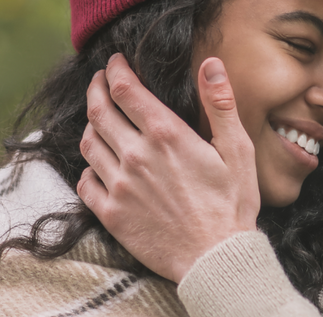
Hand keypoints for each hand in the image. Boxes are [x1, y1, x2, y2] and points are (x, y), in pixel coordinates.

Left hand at [76, 53, 258, 282]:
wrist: (215, 259)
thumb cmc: (232, 204)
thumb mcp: (237, 150)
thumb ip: (221, 104)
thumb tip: (211, 64)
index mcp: (166, 135)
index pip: (124, 89)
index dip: (114, 70)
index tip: (114, 62)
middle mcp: (136, 156)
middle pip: (98, 110)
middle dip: (95, 88)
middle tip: (98, 81)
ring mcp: (120, 186)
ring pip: (88, 144)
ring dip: (91, 125)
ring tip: (99, 120)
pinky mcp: (111, 213)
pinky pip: (85, 182)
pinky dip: (88, 168)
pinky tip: (100, 166)